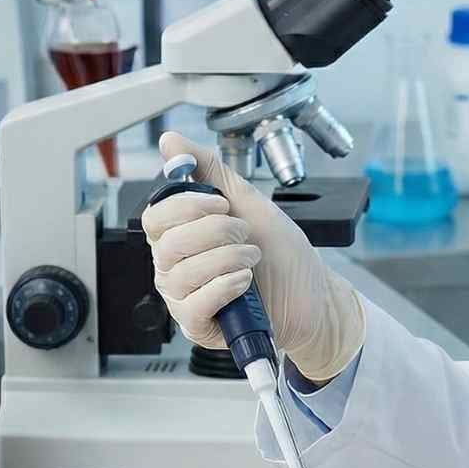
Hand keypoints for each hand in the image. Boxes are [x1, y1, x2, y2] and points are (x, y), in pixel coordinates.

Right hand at [141, 132, 364, 384]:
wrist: (313, 295)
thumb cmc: (280, 253)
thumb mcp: (247, 201)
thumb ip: (208, 170)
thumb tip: (171, 141)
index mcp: (180, 236)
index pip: (155, 217)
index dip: (186, 207)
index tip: (221, 205)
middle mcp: (175, 267)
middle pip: (167, 244)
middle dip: (216, 233)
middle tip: (244, 234)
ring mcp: (184, 298)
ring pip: (182, 274)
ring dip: (227, 259)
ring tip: (252, 258)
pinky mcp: (199, 326)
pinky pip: (194, 305)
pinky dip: (225, 287)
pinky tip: (246, 283)